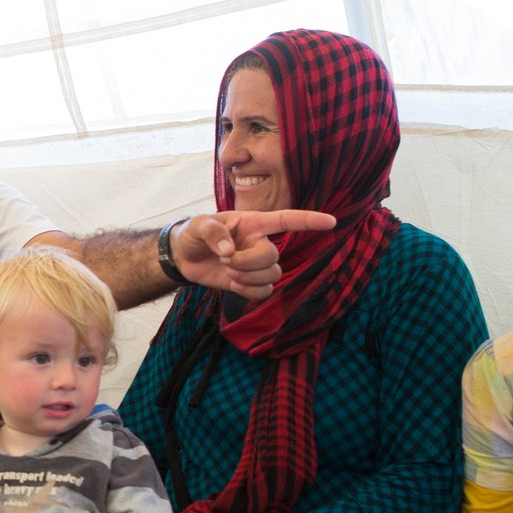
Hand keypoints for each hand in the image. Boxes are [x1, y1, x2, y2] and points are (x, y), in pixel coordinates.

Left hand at [173, 210, 335, 299]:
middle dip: (248, 262)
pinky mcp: (249, 282)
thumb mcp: (196, 226)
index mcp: (252, 223)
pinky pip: (265, 292)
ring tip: (228, 270)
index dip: (309, 220)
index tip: (331, 221)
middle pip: (273, 256)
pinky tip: (234, 285)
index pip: (286, 220)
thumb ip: (211, 232)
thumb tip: (228, 250)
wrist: (182, 257)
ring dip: (248, 277)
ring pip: (273, 275)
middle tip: (225, 259)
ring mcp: (255, 264)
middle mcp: (259, 243)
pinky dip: (250, 292)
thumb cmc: (192, 234)